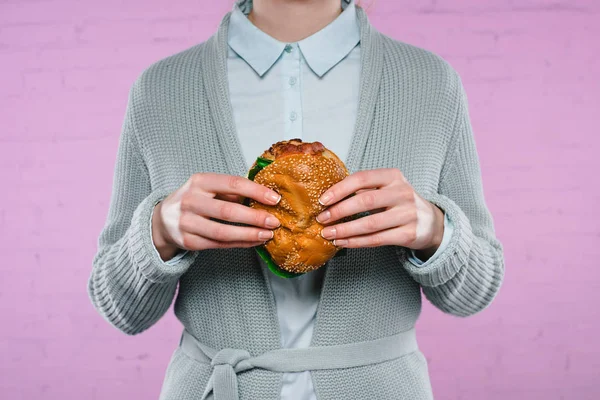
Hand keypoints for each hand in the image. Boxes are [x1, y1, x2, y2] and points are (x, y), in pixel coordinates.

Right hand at [152, 173, 281, 259]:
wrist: (162, 219)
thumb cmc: (195, 200)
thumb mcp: (208, 187)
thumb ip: (232, 190)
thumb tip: (266, 197)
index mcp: (199, 181)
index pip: (232, 184)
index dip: (255, 191)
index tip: (274, 199)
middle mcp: (190, 201)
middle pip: (227, 211)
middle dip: (254, 217)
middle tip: (274, 221)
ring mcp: (187, 223)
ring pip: (223, 232)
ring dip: (249, 234)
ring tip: (268, 235)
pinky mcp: (188, 241)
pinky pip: (219, 245)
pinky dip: (240, 244)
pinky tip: (255, 241)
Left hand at [315, 168, 444, 252]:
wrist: (431, 221)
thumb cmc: (400, 202)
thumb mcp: (387, 188)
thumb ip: (364, 189)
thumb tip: (329, 197)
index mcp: (393, 176)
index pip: (362, 178)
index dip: (340, 189)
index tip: (323, 200)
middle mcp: (402, 193)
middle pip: (365, 201)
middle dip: (339, 211)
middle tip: (322, 219)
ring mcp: (408, 214)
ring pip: (370, 224)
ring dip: (345, 230)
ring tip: (328, 233)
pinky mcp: (409, 234)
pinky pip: (377, 239)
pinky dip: (356, 242)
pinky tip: (343, 242)